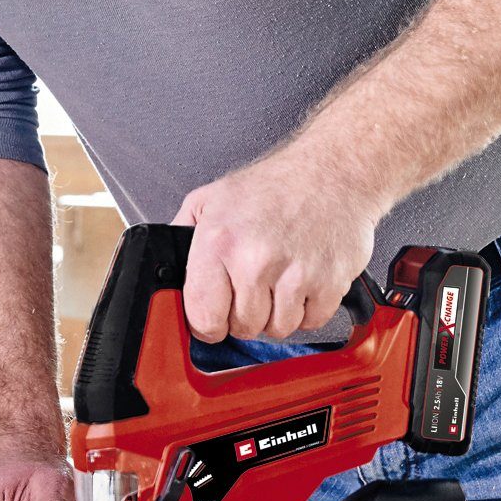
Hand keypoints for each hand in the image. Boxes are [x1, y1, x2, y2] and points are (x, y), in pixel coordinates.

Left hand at [173, 148, 380, 341]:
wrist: (334, 171)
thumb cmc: (275, 185)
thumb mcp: (211, 198)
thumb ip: (183, 235)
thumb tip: (166, 271)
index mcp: (220, 242)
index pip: (203, 318)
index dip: (208, 322)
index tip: (216, 314)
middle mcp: (256, 260)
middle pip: (243, 328)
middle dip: (245, 313)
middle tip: (254, 285)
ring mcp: (296, 274)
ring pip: (278, 329)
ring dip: (277, 313)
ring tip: (280, 280)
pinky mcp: (330, 283)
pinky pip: (311, 322)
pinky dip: (308, 309)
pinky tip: (304, 280)